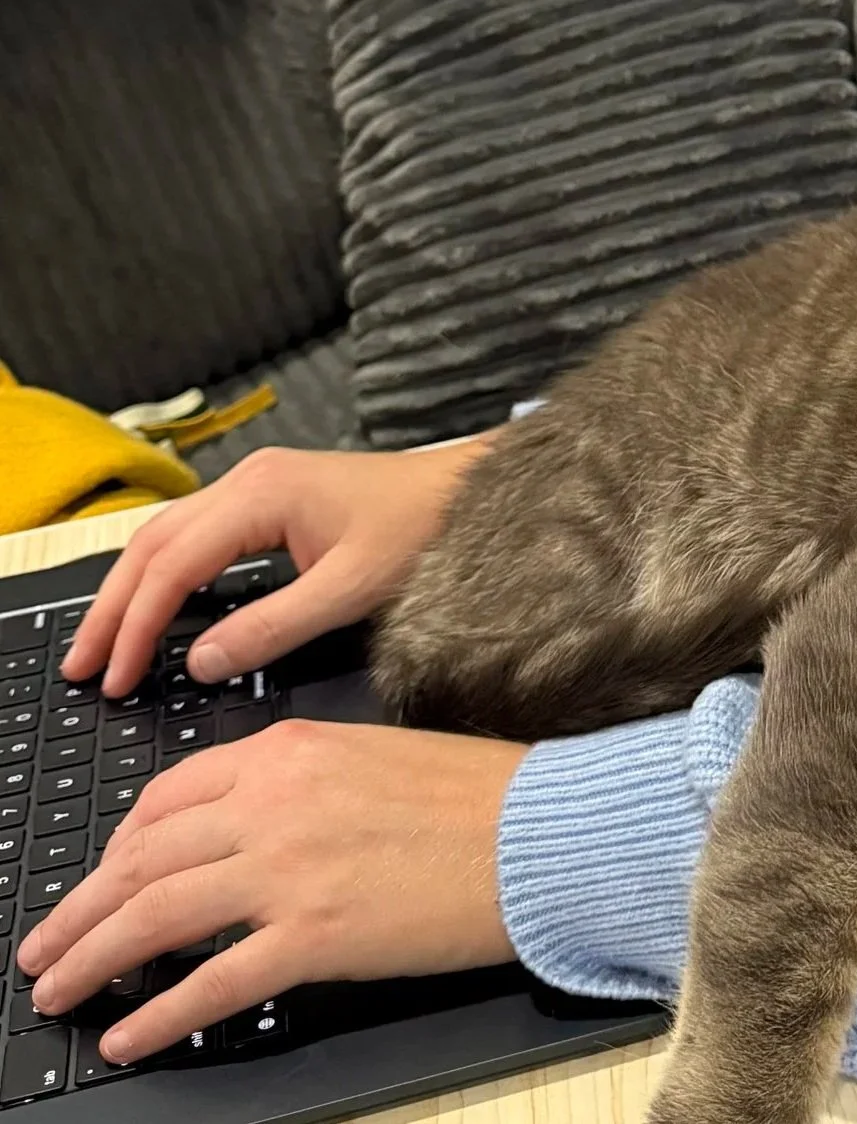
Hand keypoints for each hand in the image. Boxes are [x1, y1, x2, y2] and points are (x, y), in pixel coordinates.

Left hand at [13, 722, 526, 1062]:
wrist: (538, 831)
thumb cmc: (473, 793)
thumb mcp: (370, 754)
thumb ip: (298, 780)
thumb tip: (243, 827)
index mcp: (288, 750)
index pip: (168, 797)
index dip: (119, 846)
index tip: (101, 878)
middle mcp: (273, 803)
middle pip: (141, 860)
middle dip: (79, 910)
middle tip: (44, 947)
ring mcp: (288, 871)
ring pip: (154, 918)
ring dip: (92, 959)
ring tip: (58, 990)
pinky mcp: (312, 937)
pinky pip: (210, 984)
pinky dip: (158, 1014)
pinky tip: (128, 1035)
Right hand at [64, 439, 492, 694]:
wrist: (469, 493)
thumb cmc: (421, 532)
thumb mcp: (350, 589)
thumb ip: (273, 628)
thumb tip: (200, 665)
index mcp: (261, 494)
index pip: (173, 564)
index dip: (138, 625)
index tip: (118, 679)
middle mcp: (249, 480)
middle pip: (154, 544)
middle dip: (114, 607)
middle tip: (84, 668)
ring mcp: (258, 485)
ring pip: (169, 537)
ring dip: (132, 590)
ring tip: (103, 647)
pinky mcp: (271, 498)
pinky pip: (196, 536)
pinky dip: (164, 575)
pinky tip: (154, 610)